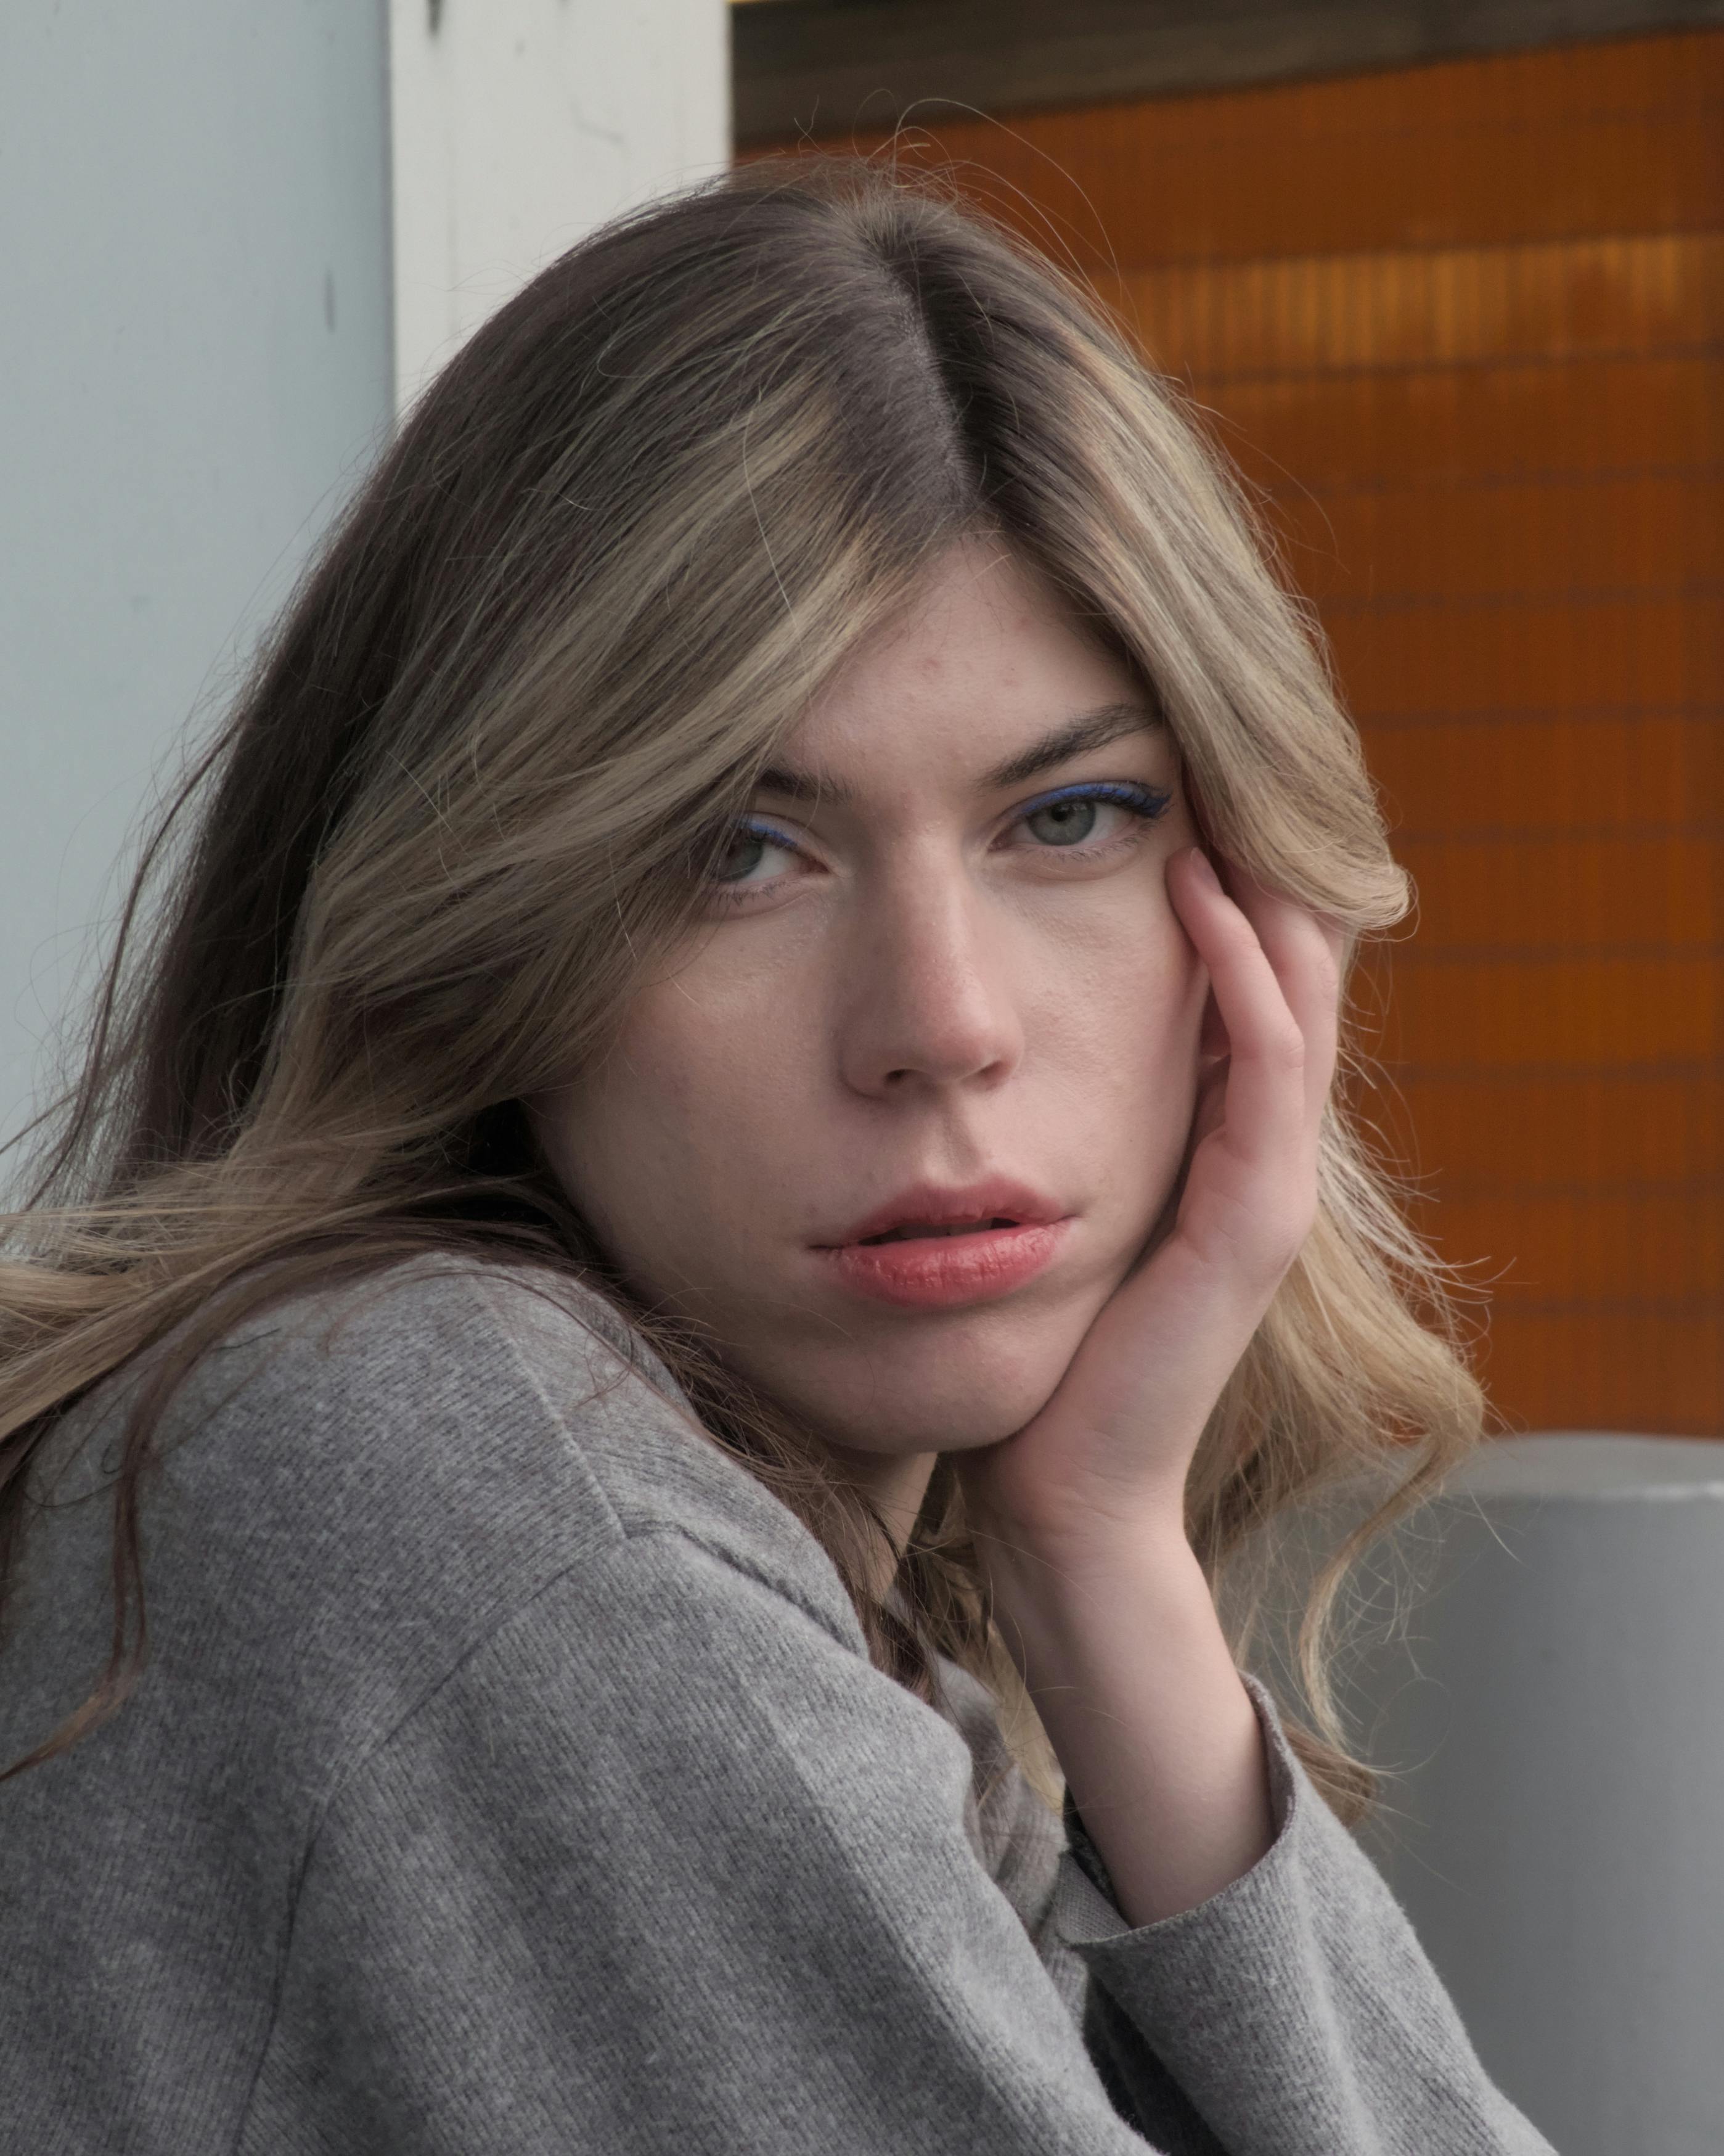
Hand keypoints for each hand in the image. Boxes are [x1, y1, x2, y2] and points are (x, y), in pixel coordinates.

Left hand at [957, 847, 1344, 1560]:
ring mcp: (1270, 1184)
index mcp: (1214, 1144)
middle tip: (1215, 747)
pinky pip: (1262, 1068)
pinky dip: (1242, 977)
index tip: (1171, 785)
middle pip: (1288, 972)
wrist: (1058, 1487)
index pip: (1243, 983)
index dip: (1226, 884)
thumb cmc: (1040, 1348)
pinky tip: (1207, 898)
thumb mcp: (1051, 1205)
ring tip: (1219, 789)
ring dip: (1263, 891)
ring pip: (1296, 1000)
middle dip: (1259, 862)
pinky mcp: (1255, 1220)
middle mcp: (1261, 1153)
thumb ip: (1059, 1126)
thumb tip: (984, 1037)